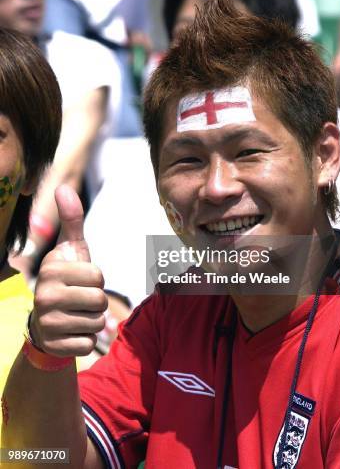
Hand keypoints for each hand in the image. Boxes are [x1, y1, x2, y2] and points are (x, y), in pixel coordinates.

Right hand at [30, 185, 107, 357]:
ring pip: (98, 322)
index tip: (80, 281)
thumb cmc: (66, 279)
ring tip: (77, 315)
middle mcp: (44, 296)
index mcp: (51, 270)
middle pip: (100, 300)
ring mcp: (48, 323)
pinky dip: (87, 339)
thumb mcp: (70, 249)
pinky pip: (90, 343)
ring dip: (94, 320)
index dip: (95, 279)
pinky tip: (72, 332)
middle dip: (97, 302)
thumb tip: (63, 187)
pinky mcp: (56, 346)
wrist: (47, 322)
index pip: (98, 276)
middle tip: (80, 300)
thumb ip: (71, 220)